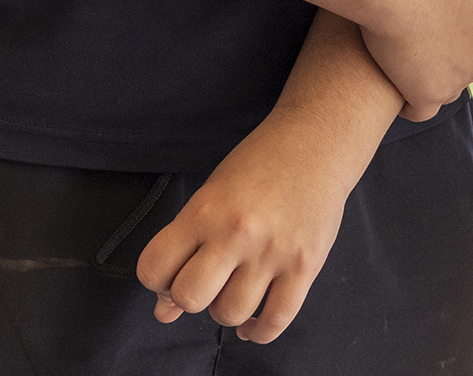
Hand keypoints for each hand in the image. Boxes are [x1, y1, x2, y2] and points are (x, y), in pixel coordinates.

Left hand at [137, 109, 355, 341]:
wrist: (317, 140)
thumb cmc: (261, 162)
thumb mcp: (213, 193)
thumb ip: (185, 246)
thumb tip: (163, 310)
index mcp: (206, 210)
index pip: (154, 268)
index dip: (158, 279)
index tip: (172, 273)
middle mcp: (237, 232)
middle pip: (190, 298)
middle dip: (190, 297)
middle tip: (206, 280)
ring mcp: (273, 252)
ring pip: (230, 314)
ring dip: (226, 310)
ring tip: (235, 288)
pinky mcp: (305, 265)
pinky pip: (276, 321)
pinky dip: (258, 332)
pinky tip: (253, 321)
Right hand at [359, 0, 472, 119]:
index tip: (462, 45)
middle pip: (469, 72)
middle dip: (453, 61)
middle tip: (426, 39)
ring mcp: (456, 80)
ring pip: (445, 91)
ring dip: (430, 79)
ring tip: (405, 53)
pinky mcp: (426, 94)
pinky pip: (419, 110)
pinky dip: (409, 102)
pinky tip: (395, 85)